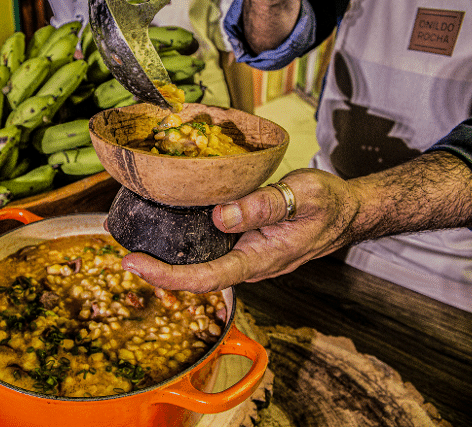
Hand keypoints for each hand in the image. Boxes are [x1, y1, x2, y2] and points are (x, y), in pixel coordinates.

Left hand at [120, 168, 361, 292]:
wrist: (347, 212)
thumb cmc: (328, 203)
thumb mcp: (303, 195)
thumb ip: (264, 206)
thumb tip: (221, 217)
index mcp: (261, 259)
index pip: (207, 278)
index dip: (168, 276)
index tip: (135, 264)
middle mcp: (249, 264)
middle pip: (197, 277)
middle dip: (159, 271)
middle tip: (124, 254)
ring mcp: (246, 256)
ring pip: (202, 265)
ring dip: (169, 261)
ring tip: (135, 244)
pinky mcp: (244, 244)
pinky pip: (211, 250)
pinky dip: (186, 245)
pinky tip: (168, 230)